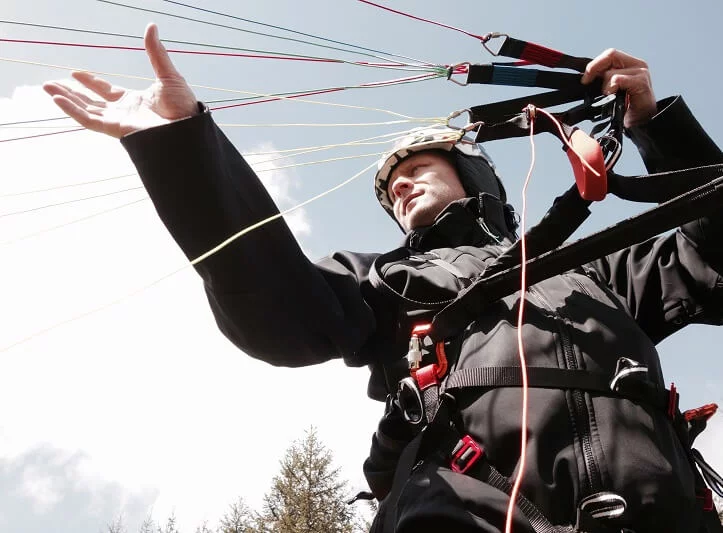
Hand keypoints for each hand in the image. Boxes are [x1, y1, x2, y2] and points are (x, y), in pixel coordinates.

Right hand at [43, 23, 198, 137]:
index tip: (74, 73)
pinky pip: (89, 121)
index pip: (106, 92)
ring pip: (85, 111)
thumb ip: (155, 53)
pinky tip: (58, 99)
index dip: (90, 82)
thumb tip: (151, 27)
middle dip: (70, 93)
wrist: (189, 128)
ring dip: (65, 100)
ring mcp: (118, 122)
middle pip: (90, 103)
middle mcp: (123, 113)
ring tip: (47, 88)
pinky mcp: (116, 130)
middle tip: (50, 84)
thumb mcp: (167, 75)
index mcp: (134, 101)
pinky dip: (72, 111)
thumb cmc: (185, 107)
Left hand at [581, 48, 655, 127]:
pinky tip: (611, 94)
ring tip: (607, 95)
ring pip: (611, 71)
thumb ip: (602, 80)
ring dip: (604, 84)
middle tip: (587, 82)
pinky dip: (611, 86)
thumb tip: (584, 78)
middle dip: (594, 68)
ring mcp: (640, 73)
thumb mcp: (610, 90)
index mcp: (629, 65)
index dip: (594, 64)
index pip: (609, 55)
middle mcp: (636, 65)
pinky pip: (619, 79)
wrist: (640, 122)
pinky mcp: (641, 82)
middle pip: (610, 54)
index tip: (585, 80)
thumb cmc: (626, 108)